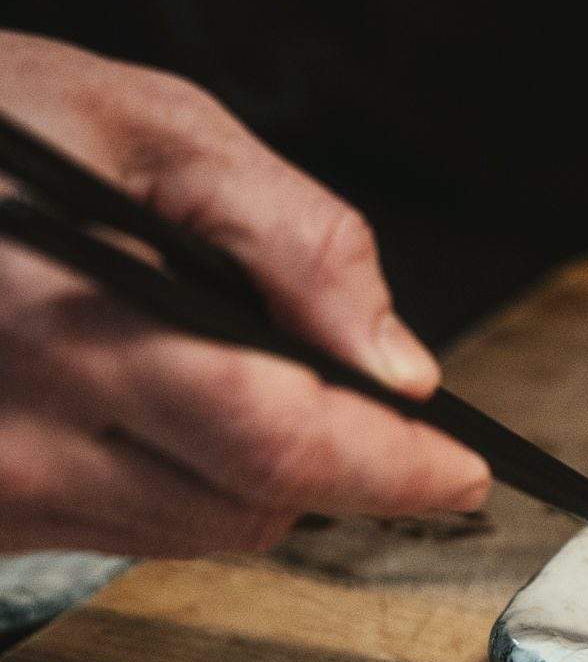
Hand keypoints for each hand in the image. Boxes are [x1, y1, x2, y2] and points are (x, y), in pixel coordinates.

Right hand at [0, 31, 489, 556]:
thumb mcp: (151, 130)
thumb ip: (294, 242)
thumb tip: (398, 366)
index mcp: (78, 330)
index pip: (282, 450)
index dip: (397, 472)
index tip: (468, 471)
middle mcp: (23, 440)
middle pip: (254, 510)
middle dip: (330, 461)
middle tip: (345, 391)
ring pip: (194, 532)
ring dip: (246, 470)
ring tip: (209, 362)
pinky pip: (120, 530)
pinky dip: (169, 476)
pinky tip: (144, 398)